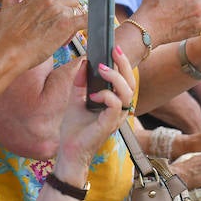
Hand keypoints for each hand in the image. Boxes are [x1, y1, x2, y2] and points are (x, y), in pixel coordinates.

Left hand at [56, 47, 134, 176]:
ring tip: (102, 68)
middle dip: (124, 63)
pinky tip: (92, 96)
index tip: (113, 48)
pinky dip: (106, 95)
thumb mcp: (75, 100)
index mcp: (114, 103)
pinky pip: (116, 104)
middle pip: (131, 83)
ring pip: (127, 92)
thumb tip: (84, 63)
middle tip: (114, 49)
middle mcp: (119, 110)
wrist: (69, 152)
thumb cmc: (74, 130)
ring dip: (115, 77)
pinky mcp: (109, 124)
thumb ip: (81, 83)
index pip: (125, 80)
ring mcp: (116, 118)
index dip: (122, 63)